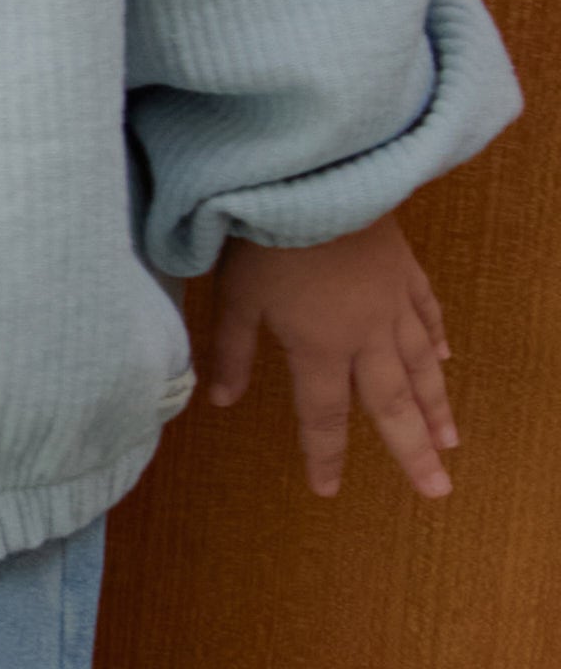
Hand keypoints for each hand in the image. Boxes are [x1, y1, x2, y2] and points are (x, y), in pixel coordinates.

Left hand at [204, 214, 458, 503]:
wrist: (316, 177)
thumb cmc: (266, 237)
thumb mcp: (235, 297)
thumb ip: (230, 351)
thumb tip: (218, 401)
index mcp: (319, 348)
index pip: (322, 416)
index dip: (326, 456)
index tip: (329, 491)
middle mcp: (366, 335)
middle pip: (392, 404)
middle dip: (413, 451)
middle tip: (438, 489)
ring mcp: (393, 302)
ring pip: (421, 366)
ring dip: (436, 406)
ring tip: (451, 440)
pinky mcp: (405, 270)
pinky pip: (428, 313)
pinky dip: (438, 341)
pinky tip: (446, 360)